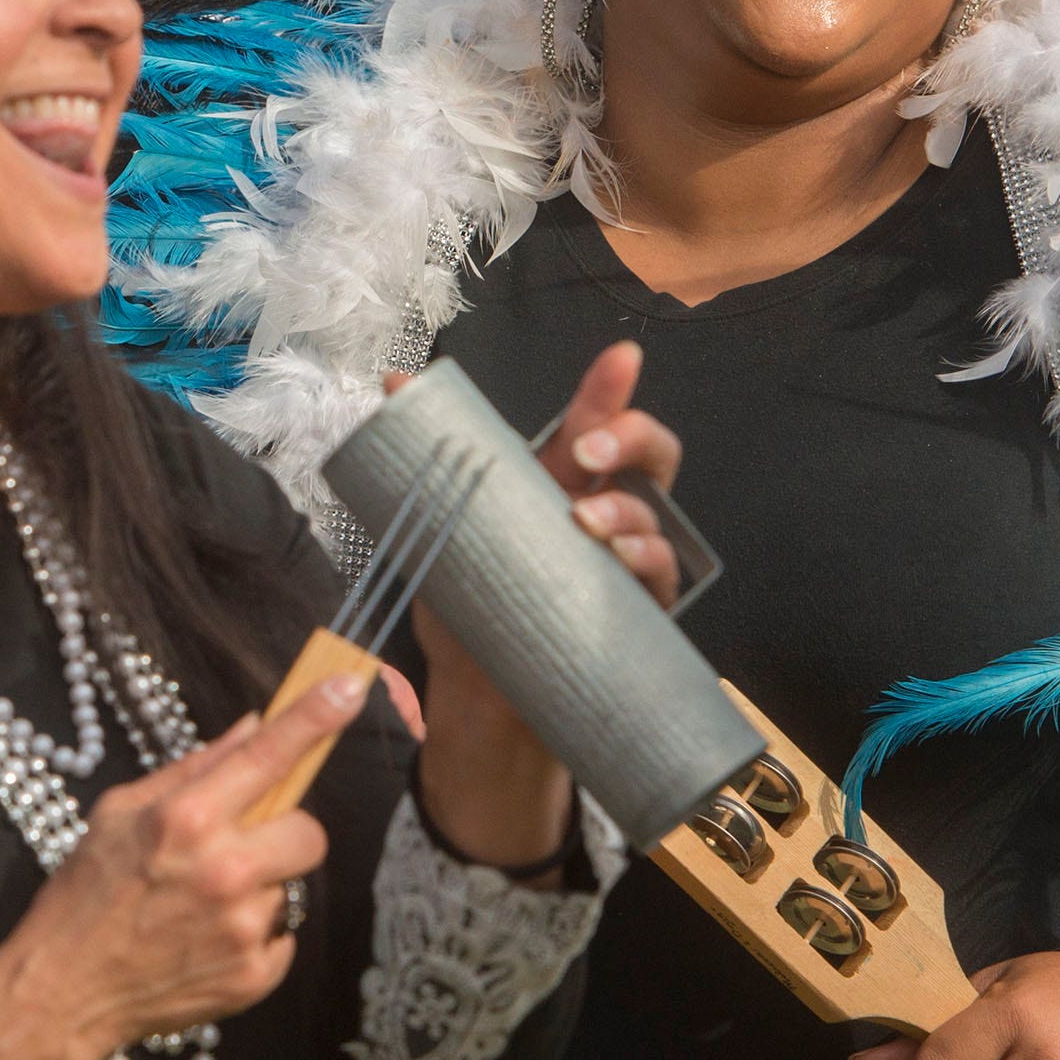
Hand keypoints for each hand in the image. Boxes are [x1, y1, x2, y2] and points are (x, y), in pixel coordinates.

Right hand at [0, 677, 358, 1059]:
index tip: (348, 687)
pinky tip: (209, 943)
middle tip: (241, 849)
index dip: (315, 716)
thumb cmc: (84, 897)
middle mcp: (224, 870)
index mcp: (187, 818)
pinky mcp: (255, 975)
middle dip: (283, 835)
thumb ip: (193, 769)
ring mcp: (244, 928)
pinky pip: (284, 938)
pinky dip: (256, 938)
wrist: (63, 993)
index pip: (268, 755)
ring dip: (261, 890)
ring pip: (292, 887)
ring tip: (205, 907)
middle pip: (309, 831)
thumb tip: (253, 728)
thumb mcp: (119, 814)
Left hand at [396, 341, 688, 869]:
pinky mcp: (637, 616)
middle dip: (632, 436)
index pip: (593, 425)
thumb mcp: (440, 529)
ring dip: (625, 511)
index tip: (621, 356)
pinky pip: (662, 578)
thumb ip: (427, 459)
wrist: (476, 703)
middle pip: (649, 457)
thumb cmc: (468, 611)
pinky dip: (645, 561)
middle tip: (587, 449)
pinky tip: (617, 559)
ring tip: (585, 522)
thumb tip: (398, 384)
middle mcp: (601, 518)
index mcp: (558, 488)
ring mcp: (624, 567)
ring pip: (653, 516)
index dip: (610, 388)